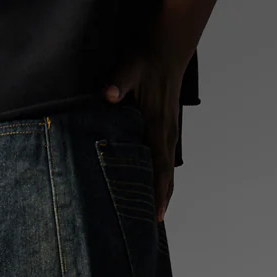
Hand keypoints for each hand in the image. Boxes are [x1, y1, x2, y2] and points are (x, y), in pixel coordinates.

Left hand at [104, 60, 181, 220]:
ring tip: (149, 218)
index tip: (156, 216)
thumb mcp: (130, 67)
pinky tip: (147, 190)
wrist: (166, 47)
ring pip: (165, 171)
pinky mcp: (163, 131)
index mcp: (159, 128)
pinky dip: (157, 179)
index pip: (160, 168)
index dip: (158, 193)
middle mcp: (166, 135)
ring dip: (160, 193)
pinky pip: (162, 162)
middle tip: (150, 229)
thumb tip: (109, 95)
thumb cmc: (146, 59)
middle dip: (160, 202)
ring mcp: (167, 134)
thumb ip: (118, 82)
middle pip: (166, 177)